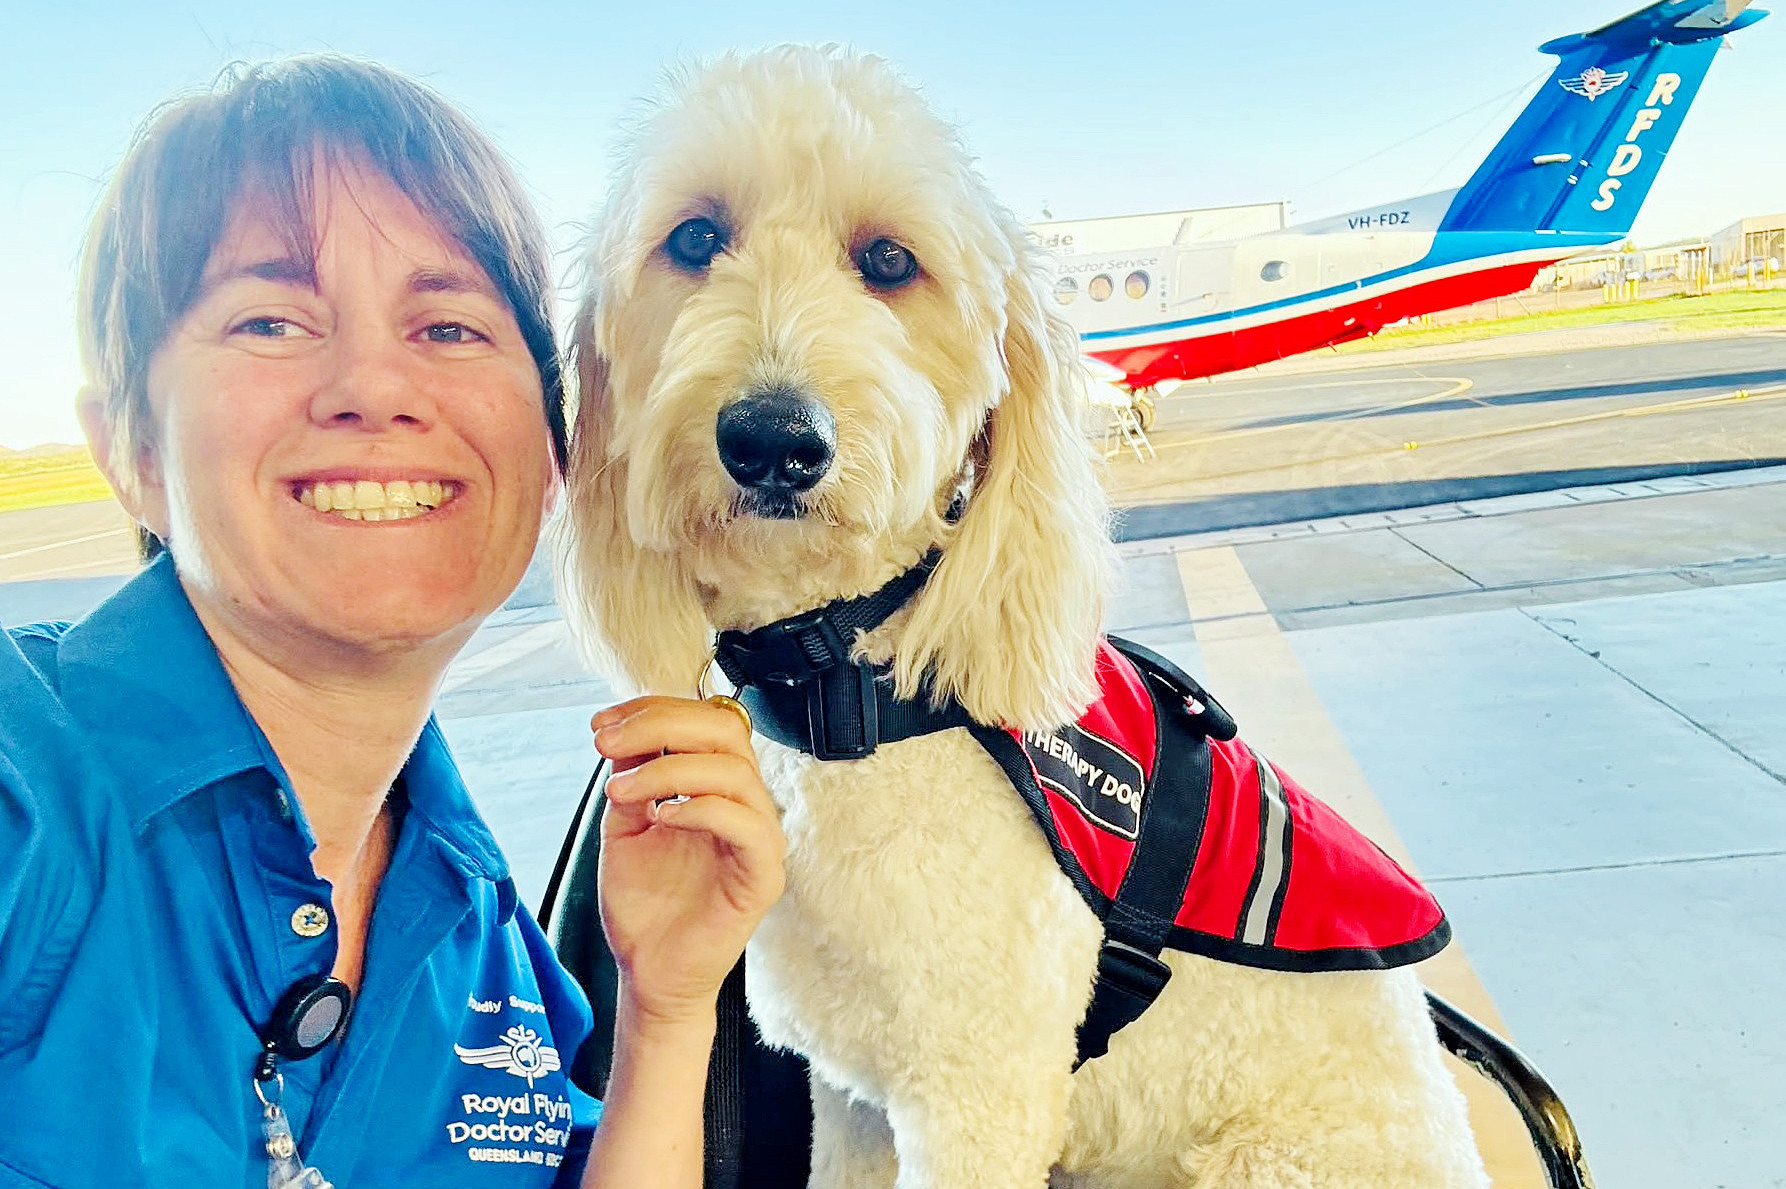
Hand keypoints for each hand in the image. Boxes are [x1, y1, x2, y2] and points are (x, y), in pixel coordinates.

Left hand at [592, 696, 784, 1026]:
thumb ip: (633, 778)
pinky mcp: (763, 874)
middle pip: (726, 729)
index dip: (653, 709)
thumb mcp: (626, 826)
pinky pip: (746, 824)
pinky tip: (661, 817)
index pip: (703, 720)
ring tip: (620, 789)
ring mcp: (759, 837)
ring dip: (668, 769)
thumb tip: (624, 732)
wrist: (650, 972)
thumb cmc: (645, 906)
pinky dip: (700, 808)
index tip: (602, 723)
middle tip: (608, 742)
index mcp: (717, 787)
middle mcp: (744, 803)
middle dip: (661, 724)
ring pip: (734, 771)